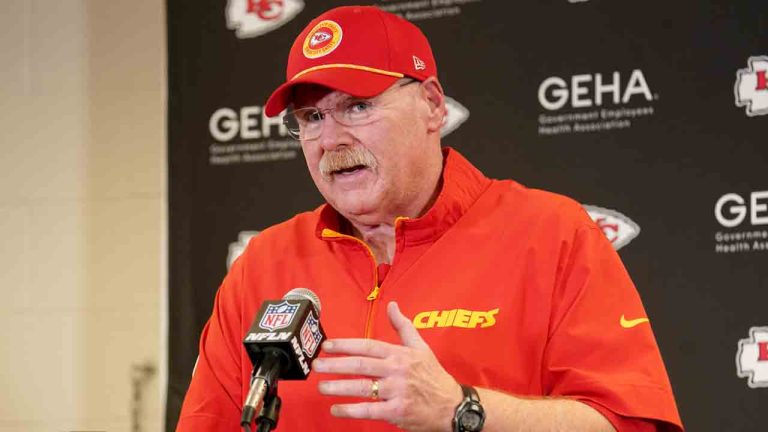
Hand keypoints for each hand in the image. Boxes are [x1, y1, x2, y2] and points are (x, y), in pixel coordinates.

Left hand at [313, 301, 462, 430]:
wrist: (452, 405)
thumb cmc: (433, 376)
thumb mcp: (421, 346)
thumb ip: (403, 326)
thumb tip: (392, 305)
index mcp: (400, 354)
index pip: (368, 346)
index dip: (346, 345)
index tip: (327, 345)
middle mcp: (397, 370)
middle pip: (361, 365)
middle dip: (335, 364)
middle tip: (317, 365)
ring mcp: (397, 391)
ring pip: (362, 387)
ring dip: (338, 387)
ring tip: (321, 386)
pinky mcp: (397, 411)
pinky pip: (370, 410)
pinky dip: (351, 410)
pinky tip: (336, 409)